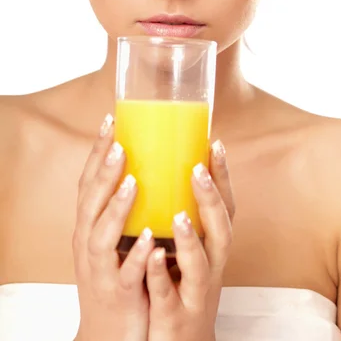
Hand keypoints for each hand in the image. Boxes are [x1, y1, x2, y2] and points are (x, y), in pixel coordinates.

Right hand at [73, 114, 153, 340]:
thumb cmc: (116, 275)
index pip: (89, 183)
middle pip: (91, 203)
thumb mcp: (112, 238)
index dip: (97, 152)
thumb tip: (147, 164)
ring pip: (102, 236)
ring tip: (134, 181)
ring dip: (116, 208)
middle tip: (120, 142)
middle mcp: (88, 243)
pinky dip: (136, 255)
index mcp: (89, 226)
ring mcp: (101, 269)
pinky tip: (151, 238)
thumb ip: (123, 207)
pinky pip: (127, 274)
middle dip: (105, 171)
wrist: (108, 333)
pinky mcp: (118, 294)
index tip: (110, 120)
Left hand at [145, 140, 234, 340]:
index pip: (225, 207)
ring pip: (200, 265)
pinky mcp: (175, 314)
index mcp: (213, 246)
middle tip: (197, 169)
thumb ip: (187, 214)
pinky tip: (153, 257)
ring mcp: (195, 292)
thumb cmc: (185, 286)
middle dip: (211, 200)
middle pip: (220, 231)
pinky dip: (162, 275)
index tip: (215, 144)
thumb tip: (170, 167)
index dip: (223, 178)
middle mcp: (212, 266)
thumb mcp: (194, 249)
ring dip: (191, 239)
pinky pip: (169, 295)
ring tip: (179, 214)